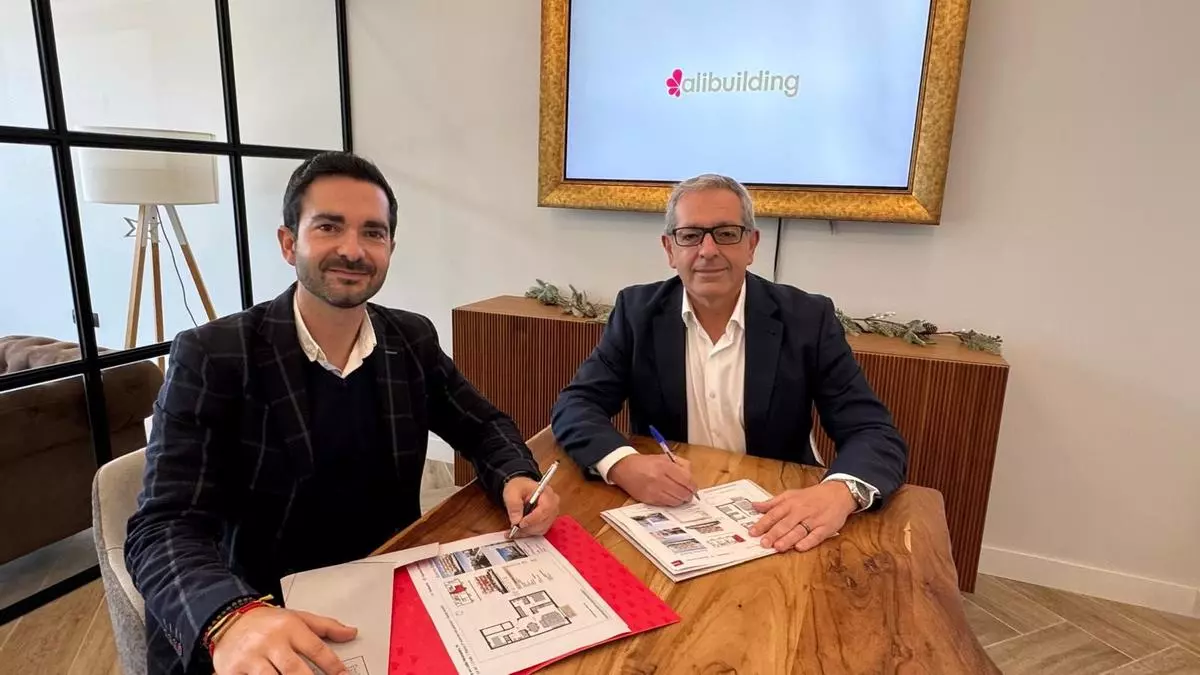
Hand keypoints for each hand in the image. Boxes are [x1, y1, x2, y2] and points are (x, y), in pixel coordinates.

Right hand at [211, 605, 356, 674]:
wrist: (228, 618)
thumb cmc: (268, 621)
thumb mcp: (297, 617)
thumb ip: (325, 627)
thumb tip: (352, 633)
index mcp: (289, 627)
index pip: (316, 649)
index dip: (333, 666)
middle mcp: (270, 642)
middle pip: (294, 669)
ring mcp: (251, 658)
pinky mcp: (233, 670)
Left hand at [502, 477, 559, 535]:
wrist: (521, 489)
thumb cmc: (519, 487)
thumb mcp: (512, 491)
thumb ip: (514, 504)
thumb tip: (516, 520)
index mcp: (547, 493)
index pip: (545, 509)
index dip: (533, 519)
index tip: (520, 523)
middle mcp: (553, 504)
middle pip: (545, 521)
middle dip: (528, 527)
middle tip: (514, 526)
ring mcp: (551, 514)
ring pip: (542, 528)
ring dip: (527, 531)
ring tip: (515, 528)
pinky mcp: (548, 521)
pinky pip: (540, 531)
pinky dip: (528, 533)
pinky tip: (520, 530)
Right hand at [608, 454, 696, 506]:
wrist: (625, 468)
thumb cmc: (646, 463)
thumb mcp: (665, 457)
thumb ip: (681, 465)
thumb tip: (691, 478)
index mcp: (664, 466)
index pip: (686, 480)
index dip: (693, 486)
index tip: (693, 488)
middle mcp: (658, 479)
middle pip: (682, 492)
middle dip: (688, 495)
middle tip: (689, 494)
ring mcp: (653, 490)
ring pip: (675, 501)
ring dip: (680, 500)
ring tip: (679, 496)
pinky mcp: (648, 499)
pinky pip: (666, 504)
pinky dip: (671, 502)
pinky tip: (669, 497)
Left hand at [749, 482, 856, 552]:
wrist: (838, 493)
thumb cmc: (812, 496)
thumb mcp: (791, 494)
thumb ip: (772, 502)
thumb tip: (754, 506)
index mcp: (791, 503)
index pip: (774, 514)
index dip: (762, 524)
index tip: (752, 532)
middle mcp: (801, 511)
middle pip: (785, 524)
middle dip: (774, 534)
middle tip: (763, 543)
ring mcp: (814, 520)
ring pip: (799, 530)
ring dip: (788, 539)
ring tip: (778, 547)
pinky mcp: (826, 528)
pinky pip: (816, 536)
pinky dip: (808, 542)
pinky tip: (800, 547)